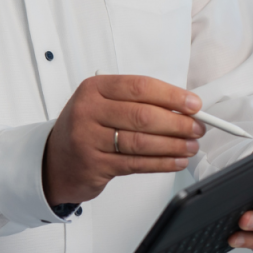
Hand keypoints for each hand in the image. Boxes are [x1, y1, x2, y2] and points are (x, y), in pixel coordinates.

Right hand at [43, 74, 204, 204]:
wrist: (55, 160)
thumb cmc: (86, 128)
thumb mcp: (102, 104)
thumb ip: (136, 102)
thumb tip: (181, 107)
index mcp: (94, 88)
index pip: (139, 87)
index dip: (171, 95)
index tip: (194, 104)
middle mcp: (88, 111)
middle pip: (143, 115)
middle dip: (177, 123)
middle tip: (197, 128)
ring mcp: (88, 139)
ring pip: (141, 142)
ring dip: (173, 145)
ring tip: (191, 146)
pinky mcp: (94, 165)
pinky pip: (136, 164)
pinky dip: (161, 163)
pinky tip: (176, 161)